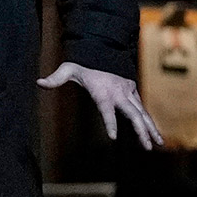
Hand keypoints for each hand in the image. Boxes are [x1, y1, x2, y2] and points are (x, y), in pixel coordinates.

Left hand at [37, 63, 163, 150]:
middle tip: (148, 146)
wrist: (104, 50)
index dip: (110, 123)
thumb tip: (39, 82)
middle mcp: (119, 94)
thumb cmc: (85, 64)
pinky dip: (148, 123)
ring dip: (150, 129)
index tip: (113, 137)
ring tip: (157, 144)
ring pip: (142, 113)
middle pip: (133, 114)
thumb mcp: (68, 69)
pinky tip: (154, 135)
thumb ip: (55, 78)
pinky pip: (141, 110)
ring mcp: (128, 93)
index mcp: (103, 92)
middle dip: (141, 130)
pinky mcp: (133, 93)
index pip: (107, 110)